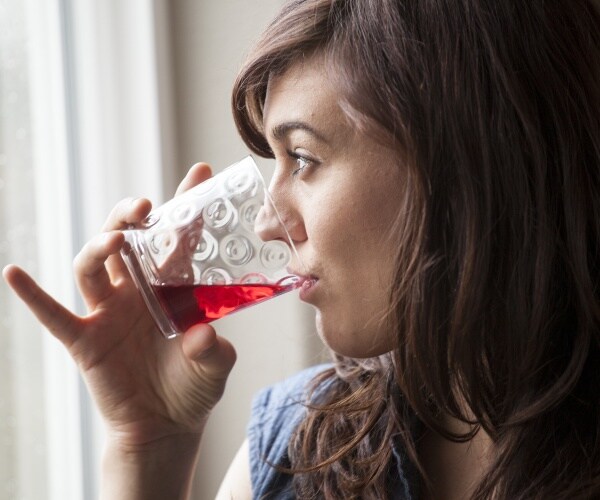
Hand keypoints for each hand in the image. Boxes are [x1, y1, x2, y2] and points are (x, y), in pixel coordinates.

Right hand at [2, 163, 236, 450]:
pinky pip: (54, 314)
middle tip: (145, 206)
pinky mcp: (86, 339)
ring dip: (99, 247)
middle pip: (127, 240)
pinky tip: (13, 272)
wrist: (166, 424)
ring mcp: (109, 312)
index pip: (178, 238)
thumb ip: (214, 351)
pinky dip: (33, 295)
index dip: (186, 206)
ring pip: (92, 265)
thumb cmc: (193, 386)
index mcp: (173, 287)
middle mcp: (138, 291)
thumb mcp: (215, 367)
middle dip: (131, 217)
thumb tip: (201, 335)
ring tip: (115, 240)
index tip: (199, 172)